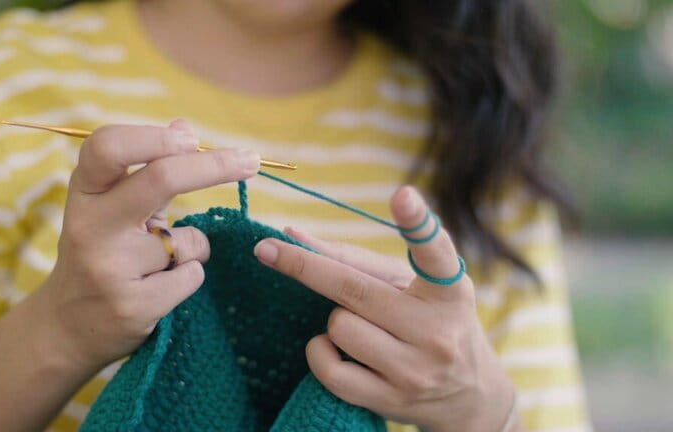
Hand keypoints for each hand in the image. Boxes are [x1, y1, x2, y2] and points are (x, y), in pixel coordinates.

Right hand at [34, 119, 260, 372]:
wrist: (65, 328)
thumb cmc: (100, 253)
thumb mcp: (111, 207)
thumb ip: (147, 169)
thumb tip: (184, 126)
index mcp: (84, 193)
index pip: (108, 145)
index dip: (153, 137)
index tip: (191, 138)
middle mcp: (90, 225)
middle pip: (161, 178)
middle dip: (214, 165)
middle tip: (251, 162)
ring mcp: (109, 267)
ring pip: (188, 240)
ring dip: (193, 247)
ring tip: (160, 263)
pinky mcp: (132, 305)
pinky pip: (192, 275)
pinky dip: (189, 276)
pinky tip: (160, 288)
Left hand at [253, 186, 516, 431]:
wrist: (469, 394)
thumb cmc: (427, 320)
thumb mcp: (406, 283)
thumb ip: (352, 258)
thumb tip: (290, 235)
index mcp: (449, 292)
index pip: (434, 255)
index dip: (418, 224)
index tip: (403, 196)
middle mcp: (437, 331)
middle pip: (353, 289)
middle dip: (303, 266)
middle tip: (265, 248)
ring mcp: (415, 371)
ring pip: (338, 327)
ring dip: (334, 319)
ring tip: (359, 324)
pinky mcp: (392, 401)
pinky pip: (330, 371)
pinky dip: (320, 353)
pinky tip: (332, 348)